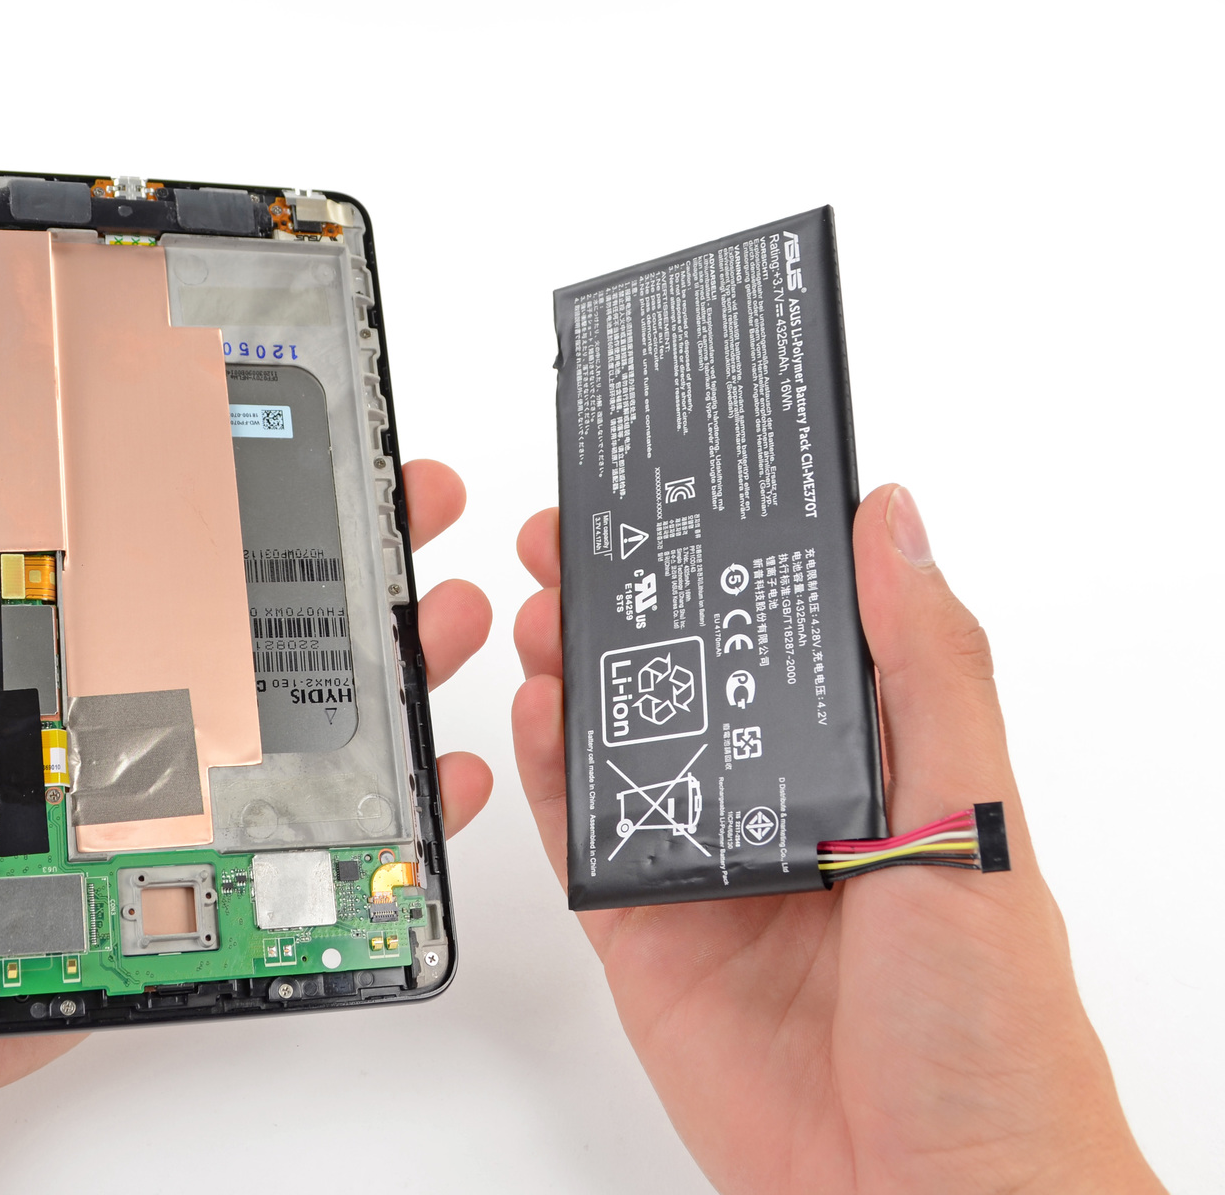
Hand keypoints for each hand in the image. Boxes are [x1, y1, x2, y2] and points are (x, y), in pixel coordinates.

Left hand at [0, 336, 492, 1192]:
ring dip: (389, 649)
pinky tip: (431, 770)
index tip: (298, 392)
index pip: (152, 509)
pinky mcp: (178, 856)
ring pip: (295, 697)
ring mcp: (152, 770)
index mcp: (33, 616)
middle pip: (249, 593)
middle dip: (348, 535)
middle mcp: (109, 681)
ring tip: (448, 611)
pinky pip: (301, 826)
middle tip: (414, 494)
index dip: (232, 447)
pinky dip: (383, 805)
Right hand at [512, 489, 1163, 1194]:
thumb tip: (897, 524)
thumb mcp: (970, 819)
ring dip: (582, 673)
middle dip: (636, 607)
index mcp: (874, 772)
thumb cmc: (989, 1029)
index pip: (795, 638)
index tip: (694, 496)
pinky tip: (536, 713)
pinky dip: (551, 777)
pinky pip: (584, 841)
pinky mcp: (648, 937)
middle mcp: (786, 811)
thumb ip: (927, 670)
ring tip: (547, 608)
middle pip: (692, 682)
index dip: (742, 563)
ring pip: (627, 749)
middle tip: (580, 540)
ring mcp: (710, 871)